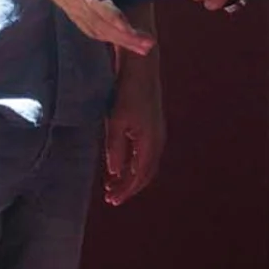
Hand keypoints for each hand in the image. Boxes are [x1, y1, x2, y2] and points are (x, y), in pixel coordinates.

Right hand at [24, 0, 156, 55]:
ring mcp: (69, 3)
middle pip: (99, 22)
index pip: (94, 1)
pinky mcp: (68, 7)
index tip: (129, 26)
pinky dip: (104, 37)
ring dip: (118, 41)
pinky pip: (86, 27)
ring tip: (142, 47)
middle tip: (148, 44)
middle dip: (124, 36)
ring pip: (94, 29)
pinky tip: (121, 42)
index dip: (112, 16)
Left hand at [104, 56, 163, 205]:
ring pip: (146, 164)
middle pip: (145, 173)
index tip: (112, 200)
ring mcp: (158, 133)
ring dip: (131, 176)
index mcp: (150, 143)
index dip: (126, 190)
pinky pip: (146, 153)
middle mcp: (158, 141)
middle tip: (111, 197)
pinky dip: (134, 163)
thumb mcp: (116, 121)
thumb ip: (115, 148)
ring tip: (113, 183)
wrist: (142, 68)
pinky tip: (122, 164)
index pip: (139, 176)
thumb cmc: (127, 93)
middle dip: (129, 187)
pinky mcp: (153, 125)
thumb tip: (115, 172)